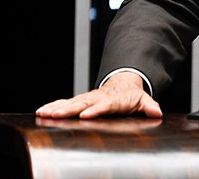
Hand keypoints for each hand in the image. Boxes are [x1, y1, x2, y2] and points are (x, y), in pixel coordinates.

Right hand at [35, 72, 162, 118]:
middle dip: (69, 109)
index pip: (105, 105)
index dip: (96, 110)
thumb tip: (157, 112)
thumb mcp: (143, 100)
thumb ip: (149, 106)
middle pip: (83, 103)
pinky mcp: (80, 101)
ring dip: (56, 108)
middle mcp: (98, 98)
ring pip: (71, 103)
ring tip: (43, 113)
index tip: (86, 114)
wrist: (123, 84)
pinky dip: (53, 106)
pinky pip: (65, 102)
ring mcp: (87, 98)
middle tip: (56, 114)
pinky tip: (41, 111)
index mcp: (113, 99)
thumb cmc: (131, 96)